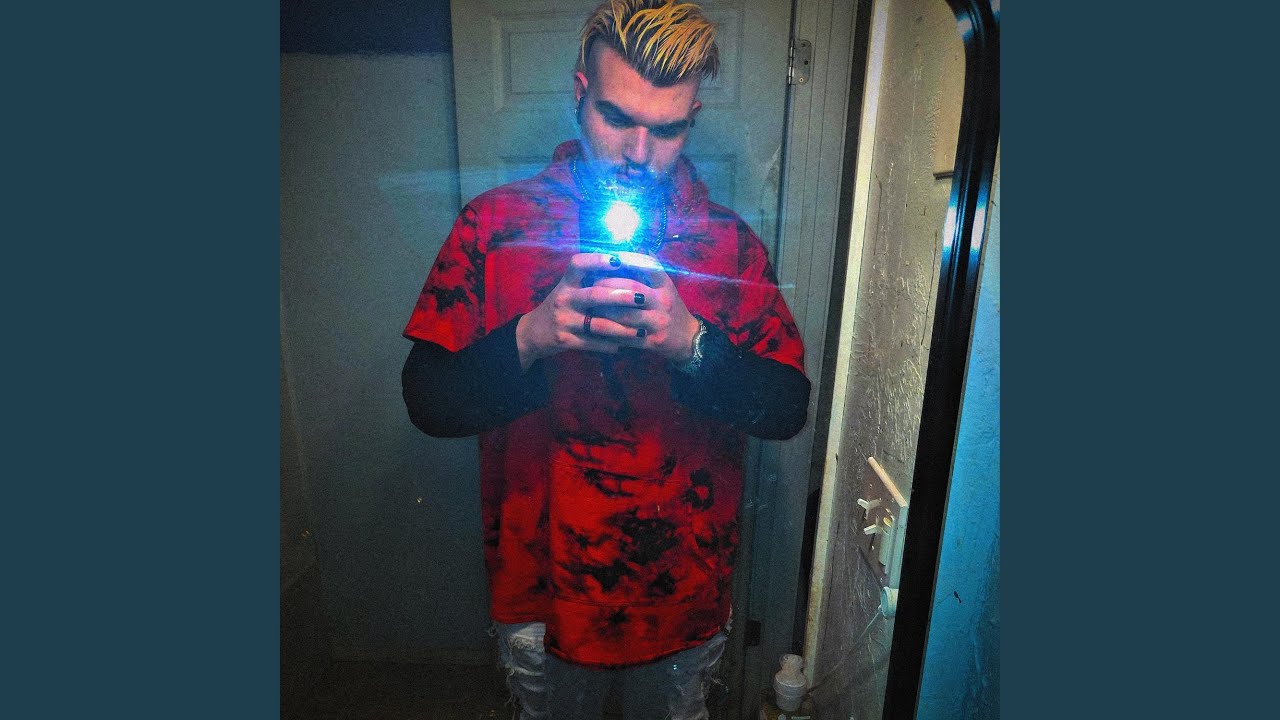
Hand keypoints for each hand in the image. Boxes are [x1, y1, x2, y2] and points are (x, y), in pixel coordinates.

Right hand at [516, 253, 667, 369]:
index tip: (619, 260)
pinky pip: (592, 343)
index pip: (579, 264)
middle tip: (643, 298)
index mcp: (566, 283)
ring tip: (642, 332)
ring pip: (598, 324)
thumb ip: (589, 279)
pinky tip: (623, 346)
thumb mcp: (568, 288)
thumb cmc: (561, 306)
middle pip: (595, 294)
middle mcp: (563, 299)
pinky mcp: (564, 340)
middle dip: (621, 296)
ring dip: (623, 329)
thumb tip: (622, 264)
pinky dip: (609, 345)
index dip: (598, 260)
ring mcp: (564, 320)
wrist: (533, 332)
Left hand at [588, 252, 700, 362]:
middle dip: (608, 283)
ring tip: (589, 303)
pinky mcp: (650, 342)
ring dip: (603, 308)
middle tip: (590, 280)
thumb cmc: (670, 307)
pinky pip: (624, 336)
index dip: (627, 259)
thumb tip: (636, 243)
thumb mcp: (665, 285)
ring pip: (625, 314)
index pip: (647, 266)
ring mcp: (657, 323)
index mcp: (666, 286)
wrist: (687, 337)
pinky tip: (596, 325)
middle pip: (632, 288)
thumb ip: (650, 268)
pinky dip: (608, 331)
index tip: (609, 257)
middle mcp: (663, 302)